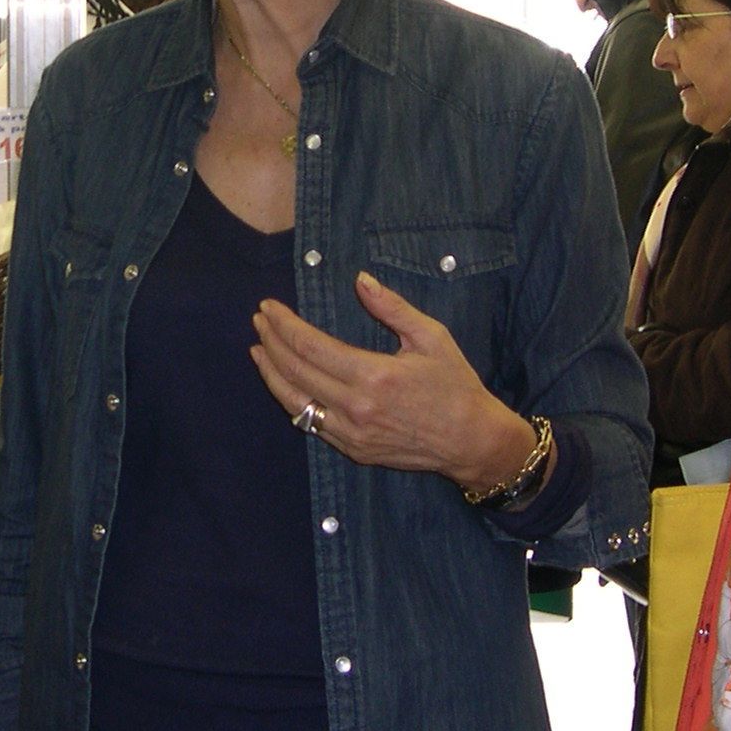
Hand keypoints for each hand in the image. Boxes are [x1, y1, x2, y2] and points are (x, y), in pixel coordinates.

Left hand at [251, 272, 538, 497]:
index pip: (310, 346)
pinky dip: (292, 401)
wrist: (472, 441)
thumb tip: (360, 280)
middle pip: (296, 371)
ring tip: (258, 351)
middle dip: (271, 342)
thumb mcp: (431, 337)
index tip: (269, 307)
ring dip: (271, 374)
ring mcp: (352, 433)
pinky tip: (284, 384)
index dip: (284, 325)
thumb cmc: (455, 385)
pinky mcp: (354, 449)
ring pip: (295, 402)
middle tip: (259, 321)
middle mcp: (356, 407)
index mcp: (373, 375)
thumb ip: (392, 308)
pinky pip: (312, 424)